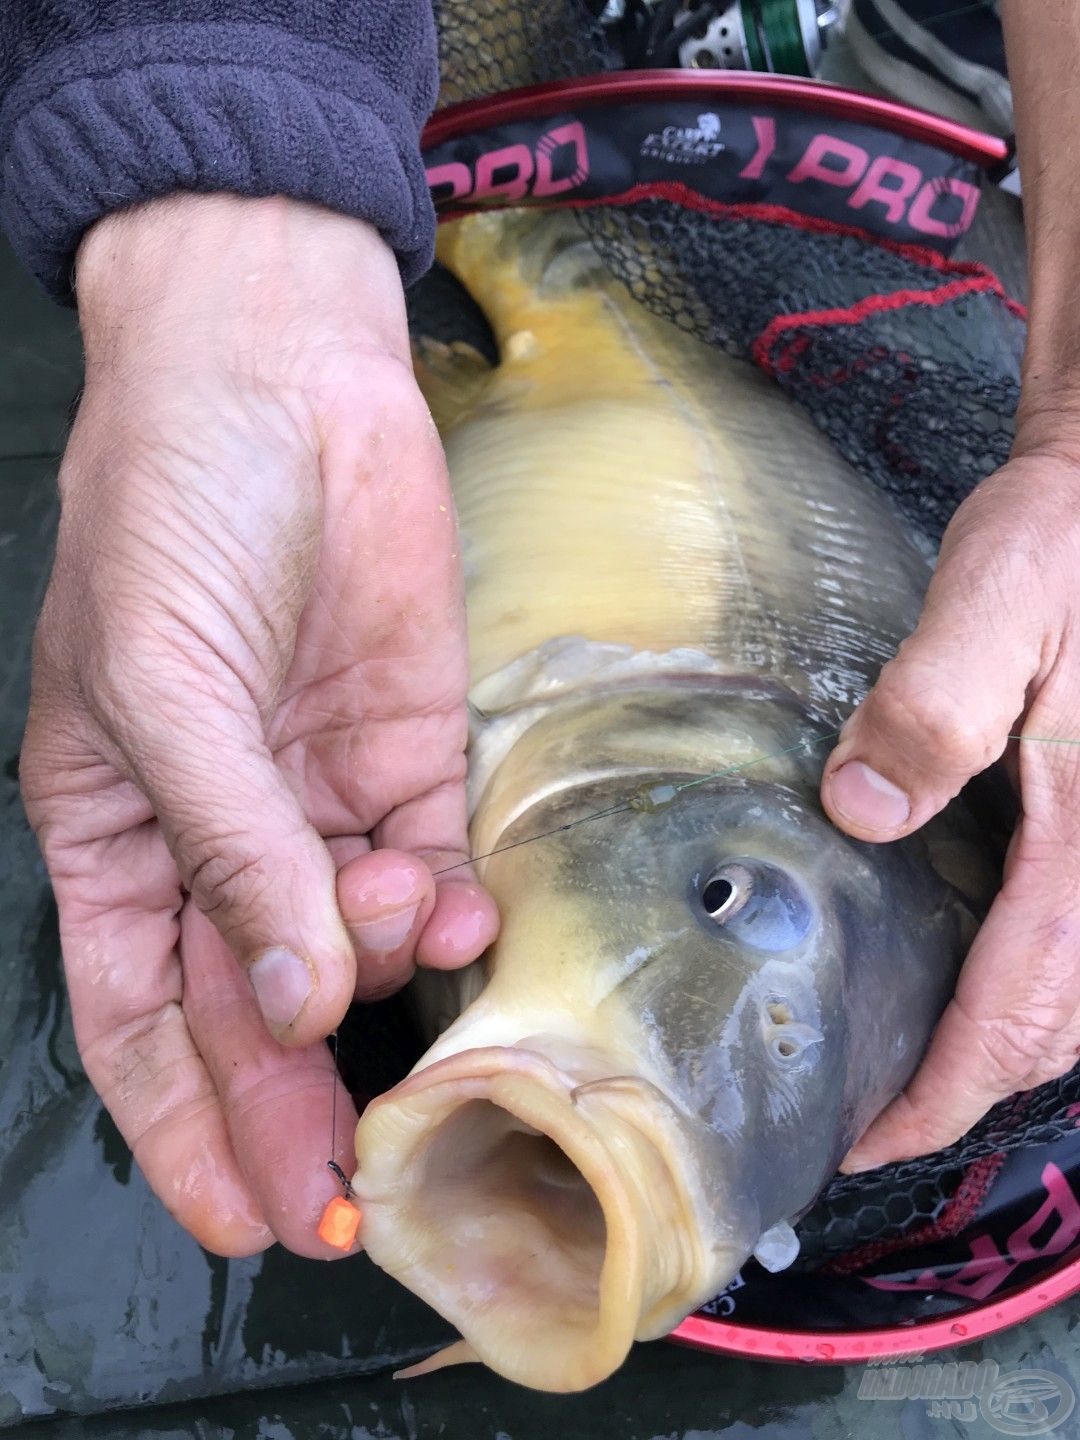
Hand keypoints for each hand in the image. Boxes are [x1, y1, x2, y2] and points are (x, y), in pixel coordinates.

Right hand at [20, 195, 498, 1255]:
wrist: (278, 376)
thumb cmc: (173, 515)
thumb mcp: (160, 692)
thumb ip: (226, 854)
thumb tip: (284, 1000)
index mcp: (118, 831)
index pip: (139, 1013)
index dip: (184, 1121)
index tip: (242, 1212)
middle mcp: (223, 834)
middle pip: (253, 1006)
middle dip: (292, 1101)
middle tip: (343, 1198)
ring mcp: (321, 799)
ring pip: (354, 944)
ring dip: (378, 969)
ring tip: (390, 934)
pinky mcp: (411, 753)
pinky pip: (435, 866)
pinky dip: (450, 906)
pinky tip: (456, 909)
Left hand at [820, 442, 1079, 1170]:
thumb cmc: (1071, 540)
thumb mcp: (997, 600)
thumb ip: (934, 705)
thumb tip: (862, 811)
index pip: (1020, 1010)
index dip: (943, 1092)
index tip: (869, 1140)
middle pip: (1058, 1028)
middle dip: (968, 1087)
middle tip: (873, 1113)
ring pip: (1079, 995)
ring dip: (1003, 1044)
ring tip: (915, 1061)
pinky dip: (1032, 982)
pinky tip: (974, 964)